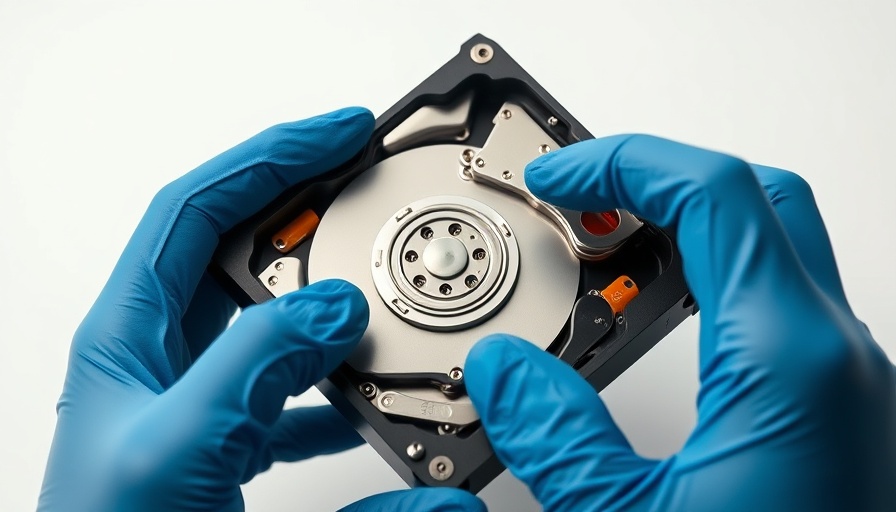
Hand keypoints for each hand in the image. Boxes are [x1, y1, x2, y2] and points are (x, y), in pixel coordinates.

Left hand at [39, 108, 482, 511]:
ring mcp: (201, 402)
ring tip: (380, 292)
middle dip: (308, 218)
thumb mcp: (180, 442)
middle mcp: (166, 359)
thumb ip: (255, 365)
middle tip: (368, 192)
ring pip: (275, 325)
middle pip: (242, 254)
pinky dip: (335, 389)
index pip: (197, 210)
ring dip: (331, 306)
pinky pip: (291, 395)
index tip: (338, 136)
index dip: (268, 159)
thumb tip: (332, 307)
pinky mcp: (231, 447)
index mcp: (131, 334)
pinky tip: (367, 400)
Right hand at [465, 135, 895, 510]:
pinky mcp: (830, 411)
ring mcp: (842, 383)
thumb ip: (559, 441)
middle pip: (756, 201)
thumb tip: (508, 374)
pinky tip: (652, 315)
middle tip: (577, 202)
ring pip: (769, 247)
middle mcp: (836, 359)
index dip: (626, 165)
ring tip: (600, 250)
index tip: (558, 178)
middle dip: (656, 179)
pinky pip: (771, 304)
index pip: (718, 196)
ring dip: (681, 227)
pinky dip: (706, 278)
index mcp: (792, 366)